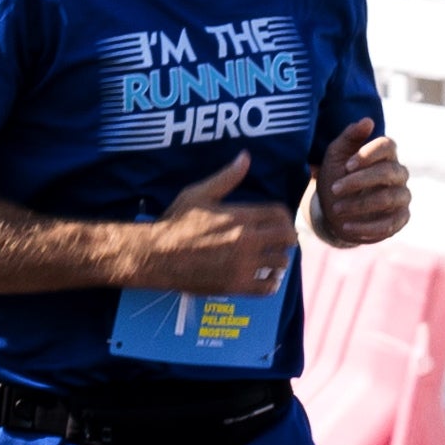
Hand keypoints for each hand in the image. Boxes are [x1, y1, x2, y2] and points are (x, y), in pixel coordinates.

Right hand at [115, 152, 294, 294]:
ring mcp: (243, 265)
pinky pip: (268, 287)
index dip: (284, 217)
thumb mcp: (199, 193)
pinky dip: (271, 283)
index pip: (279, 214)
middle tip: (281, 241)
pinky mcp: (236, 285)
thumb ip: (227, 177)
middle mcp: (247, 240)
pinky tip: (264, 278)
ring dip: (279, 260)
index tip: (279, 221)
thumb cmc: (176, 223)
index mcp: (240, 216)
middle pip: (286, 238)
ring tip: (272, 259)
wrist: (158, 256)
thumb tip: (245, 157)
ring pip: (280, 263)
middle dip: (287, 238)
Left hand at [300, 112, 413, 248]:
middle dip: (359, 181)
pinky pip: (390, 224)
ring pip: (389, 198)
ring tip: (336, 209)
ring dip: (360, 205)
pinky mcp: (401, 219)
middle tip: (334, 189)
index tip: (347, 166)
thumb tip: (367, 121)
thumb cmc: (337, 176)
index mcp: (386, 154)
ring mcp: (402, 197)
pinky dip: (367, 228)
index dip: (369, 154)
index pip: (388, 146)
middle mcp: (399, 173)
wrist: (332, 210)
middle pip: (388, 172)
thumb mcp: (336, 155)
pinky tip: (346, 228)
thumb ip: (349, 137)